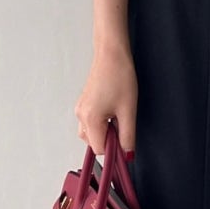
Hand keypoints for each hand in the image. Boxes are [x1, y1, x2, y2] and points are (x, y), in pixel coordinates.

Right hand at [74, 43, 137, 157]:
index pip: (99, 149)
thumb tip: (127, 154)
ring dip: (105, 131)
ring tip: (118, 114)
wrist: (111, 54)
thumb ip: (127, 136)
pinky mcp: (83, 104)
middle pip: (94, 143)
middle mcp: (81, 116)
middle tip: (123, 123)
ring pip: (92, 133)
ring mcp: (80, 109)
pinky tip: (112, 110)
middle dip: (109, 139)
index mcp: (90, 119)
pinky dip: (102, 123)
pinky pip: (91, 122)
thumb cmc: (119, 76)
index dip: (114, 149)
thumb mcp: (128, 111)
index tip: (125, 142)